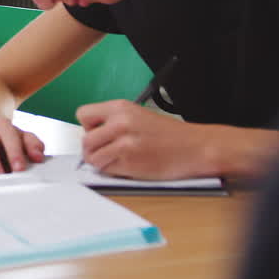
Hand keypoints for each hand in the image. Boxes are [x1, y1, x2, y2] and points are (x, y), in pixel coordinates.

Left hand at [76, 100, 212, 179]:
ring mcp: (124, 144)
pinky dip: (113, 171)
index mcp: (120, 107)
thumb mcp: (137, 115)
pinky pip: (106, 170)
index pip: (83, 115)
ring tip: (118, 159)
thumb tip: (90, 133)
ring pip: (92, 158)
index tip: (99, 133)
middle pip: (85, 140)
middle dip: (93, 149)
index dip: (88, 127)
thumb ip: (113, 120)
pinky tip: (128, 166)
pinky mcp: (130, 163)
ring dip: (102, 162)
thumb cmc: (169, 134)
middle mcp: (120, 123)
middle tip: (108, 151)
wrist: (195, 148)